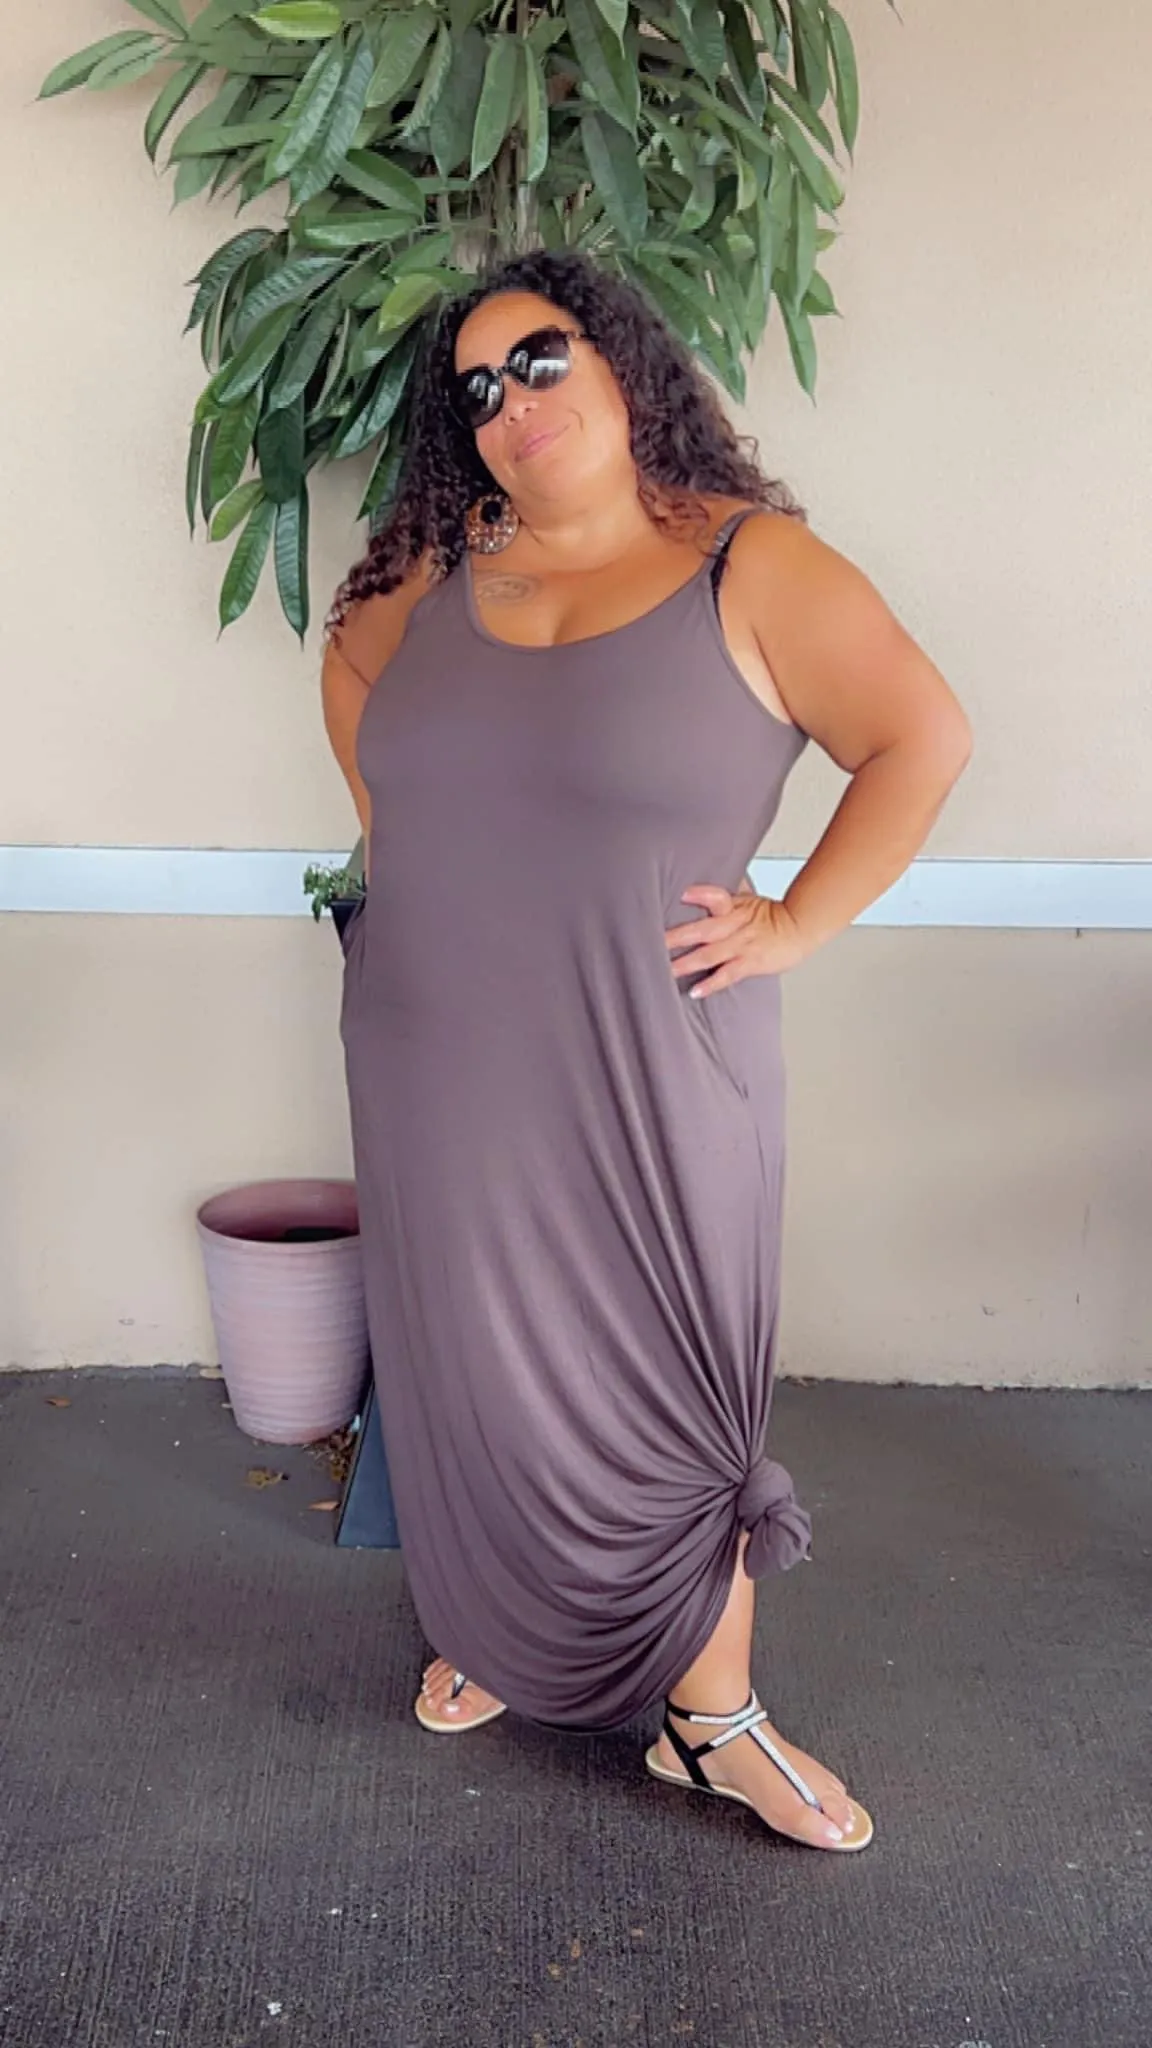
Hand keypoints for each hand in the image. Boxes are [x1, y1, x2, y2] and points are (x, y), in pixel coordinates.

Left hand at [664, 883, 808, 998]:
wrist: (800, 928)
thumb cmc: (771, 914)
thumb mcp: (746, 897)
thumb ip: (721, 893)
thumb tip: (694, 884)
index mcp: (733, 906)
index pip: (716, 896)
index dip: (701, 894)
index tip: (681, 894)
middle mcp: (735, 925)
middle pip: (702, 929)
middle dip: (676, 937)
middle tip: (652, 942)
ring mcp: (742, 946)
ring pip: (709, 954)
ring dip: (686, 964)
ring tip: (665, 970)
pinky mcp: (750, 963)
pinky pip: (727, 975)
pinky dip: (711, 984)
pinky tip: (695, 991)